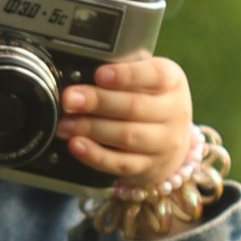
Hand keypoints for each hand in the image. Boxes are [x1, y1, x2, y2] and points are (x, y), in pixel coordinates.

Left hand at [60, 51, 192, 187]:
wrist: (172, 139)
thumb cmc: (151, 100)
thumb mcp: (146, 79)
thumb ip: (120, 73)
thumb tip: (80, 74)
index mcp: (173, 81)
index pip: (155, 75)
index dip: (125, 75)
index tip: (99, 74)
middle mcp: (174, 112)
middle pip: (135, 107)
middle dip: (97, 102)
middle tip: (69, 99)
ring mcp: (164, 143)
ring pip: (126, 136)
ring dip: (91, 129)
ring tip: (65, 124)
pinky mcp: (150, 167)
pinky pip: (120, 163)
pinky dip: (95, 155)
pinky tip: (77, 145)